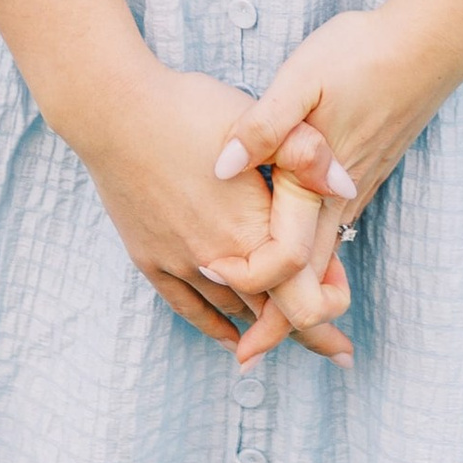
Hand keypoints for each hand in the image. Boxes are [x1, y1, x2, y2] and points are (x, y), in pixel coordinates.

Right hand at [66, 61, 336, 353]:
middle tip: (339, 352)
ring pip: (233, 312)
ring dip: (265, 328)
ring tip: (293, 336)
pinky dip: (214, 326)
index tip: (344, 295)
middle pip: (272, 314)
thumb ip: (307, 153)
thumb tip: (347, 185)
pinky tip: (230, 336)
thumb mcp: (258, 120)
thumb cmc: (189, 109)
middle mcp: (218, 259)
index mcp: (252, 230)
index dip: (330, 299)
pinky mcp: (151, 259)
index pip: (302, 293)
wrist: (115, 112)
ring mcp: (181, 262)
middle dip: (311, 332)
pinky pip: (188, 307)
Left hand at [201, 0, 462, 362]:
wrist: (430, 43)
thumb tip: (223, 166)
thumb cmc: (363, 55)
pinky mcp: (363, 174)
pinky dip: (317, 267)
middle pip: (309, 282)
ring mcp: (354, 190)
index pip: (286, 263)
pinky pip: (335, 236)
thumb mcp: (304, 78)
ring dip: (298, 299)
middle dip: (281, 324)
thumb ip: (265, 124)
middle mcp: (338, 199)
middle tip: (246, 359)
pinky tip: (306, 266)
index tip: (218, 289)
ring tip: (269, 327)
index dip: (252, 286)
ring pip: (325, 263)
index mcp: (315, 183)